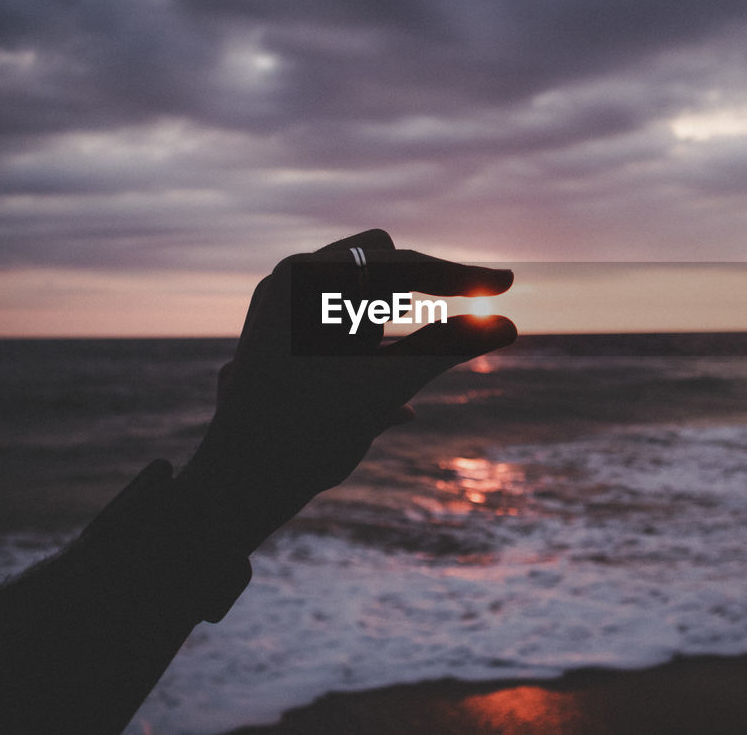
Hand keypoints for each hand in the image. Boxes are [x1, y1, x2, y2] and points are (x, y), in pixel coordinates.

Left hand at [178, 229, 515, 550]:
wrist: (239, 483)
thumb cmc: (310, 433)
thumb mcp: (388, 385)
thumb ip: (447, 347)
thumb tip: (507, 325)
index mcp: (311, 279)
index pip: (403, 262)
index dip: (460, 275)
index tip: (507, 284)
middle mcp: (289, 279)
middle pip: (381, 263)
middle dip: (415, 295)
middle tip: (427, 339)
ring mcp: (279, 304)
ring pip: (359, 292)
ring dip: (390, 323)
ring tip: (381, 373)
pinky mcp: (277, 331)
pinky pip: (336, 317)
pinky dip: (367, 341)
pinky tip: (383, 393)